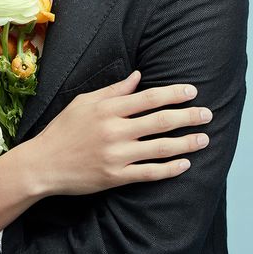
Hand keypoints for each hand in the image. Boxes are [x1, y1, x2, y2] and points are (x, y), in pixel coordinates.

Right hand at [29, 70, 212, 196]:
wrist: (44, 163)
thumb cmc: (63, 129)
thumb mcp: (84, 102)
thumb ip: (113, 90)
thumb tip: (138, 77)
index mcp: (107, 109)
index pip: (148, 98)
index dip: (173, 94)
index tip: (192, 91)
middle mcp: (114, 130)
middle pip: (160, 121)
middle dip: (188, 116)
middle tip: (208, 114)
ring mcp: (116, 155)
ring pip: (160, 148)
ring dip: (186, 143)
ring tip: (204, 138)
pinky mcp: (116, 177)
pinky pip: (150, 173)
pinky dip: (170, 169)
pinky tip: (185, 163)